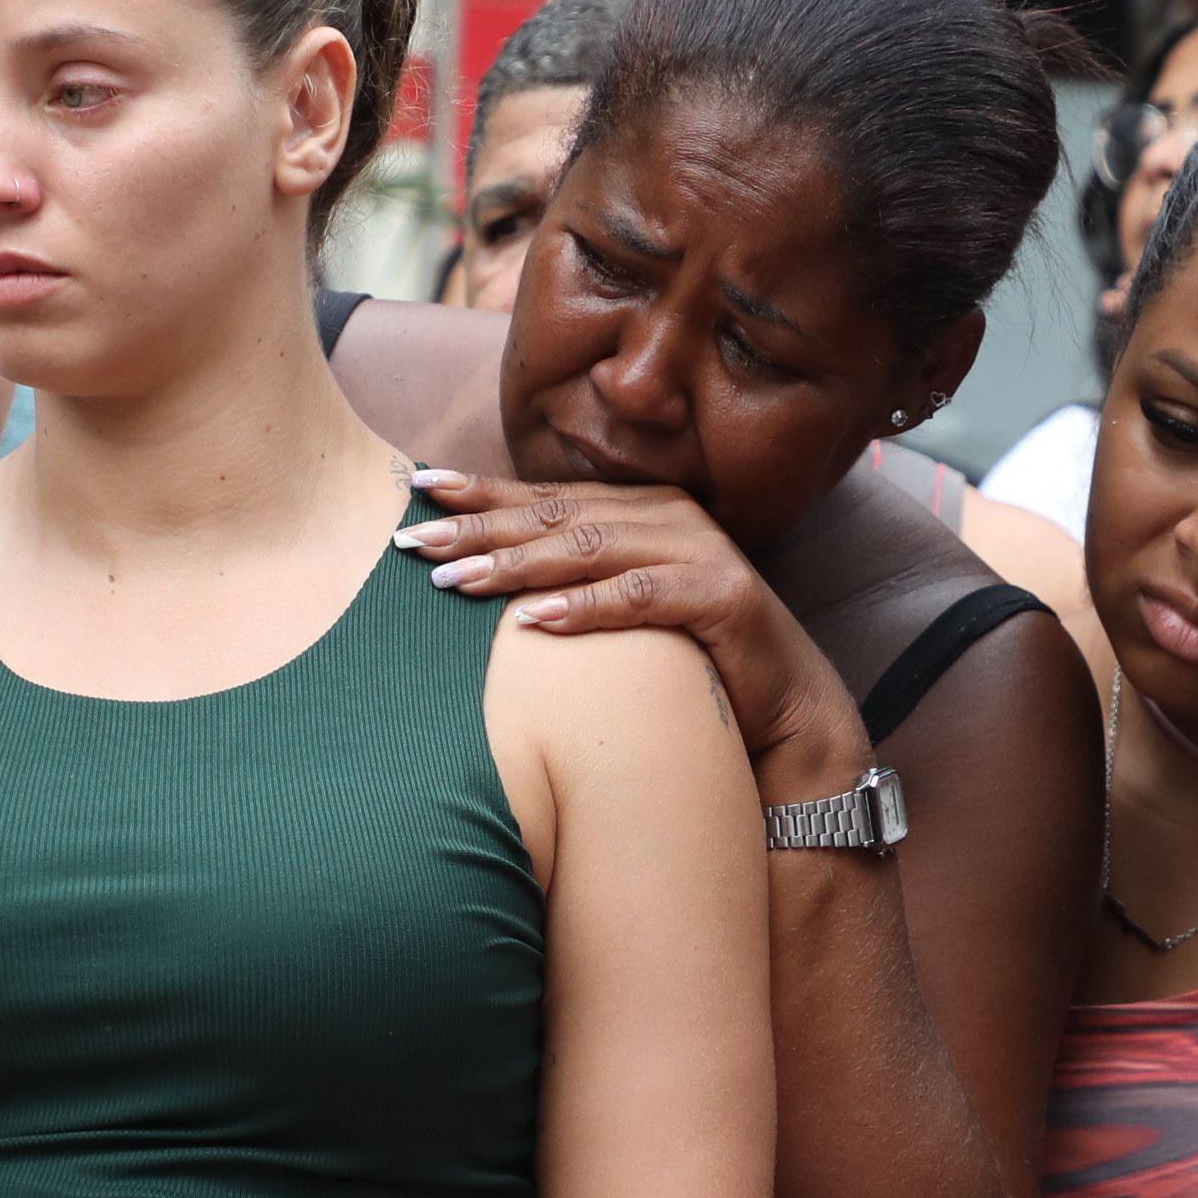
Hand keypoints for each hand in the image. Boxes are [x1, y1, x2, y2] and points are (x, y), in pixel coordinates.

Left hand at [392, 469, 841, 781]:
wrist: (783, 705)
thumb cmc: (690, 660)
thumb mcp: (621, 611)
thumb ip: (571, 583)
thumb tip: (480, 576)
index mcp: (639, 510)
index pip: (545, 497)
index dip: (481, 493)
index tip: (418, 491)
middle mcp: (667, 518)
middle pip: (557, 517)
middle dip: (480, 527)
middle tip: (415, 542)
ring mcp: (697, 551)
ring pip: (590, 549)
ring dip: (518, 564)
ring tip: (457, 580)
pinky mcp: (720, 595)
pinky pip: (641, 596)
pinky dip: (586, 606)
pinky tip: (534, 618)